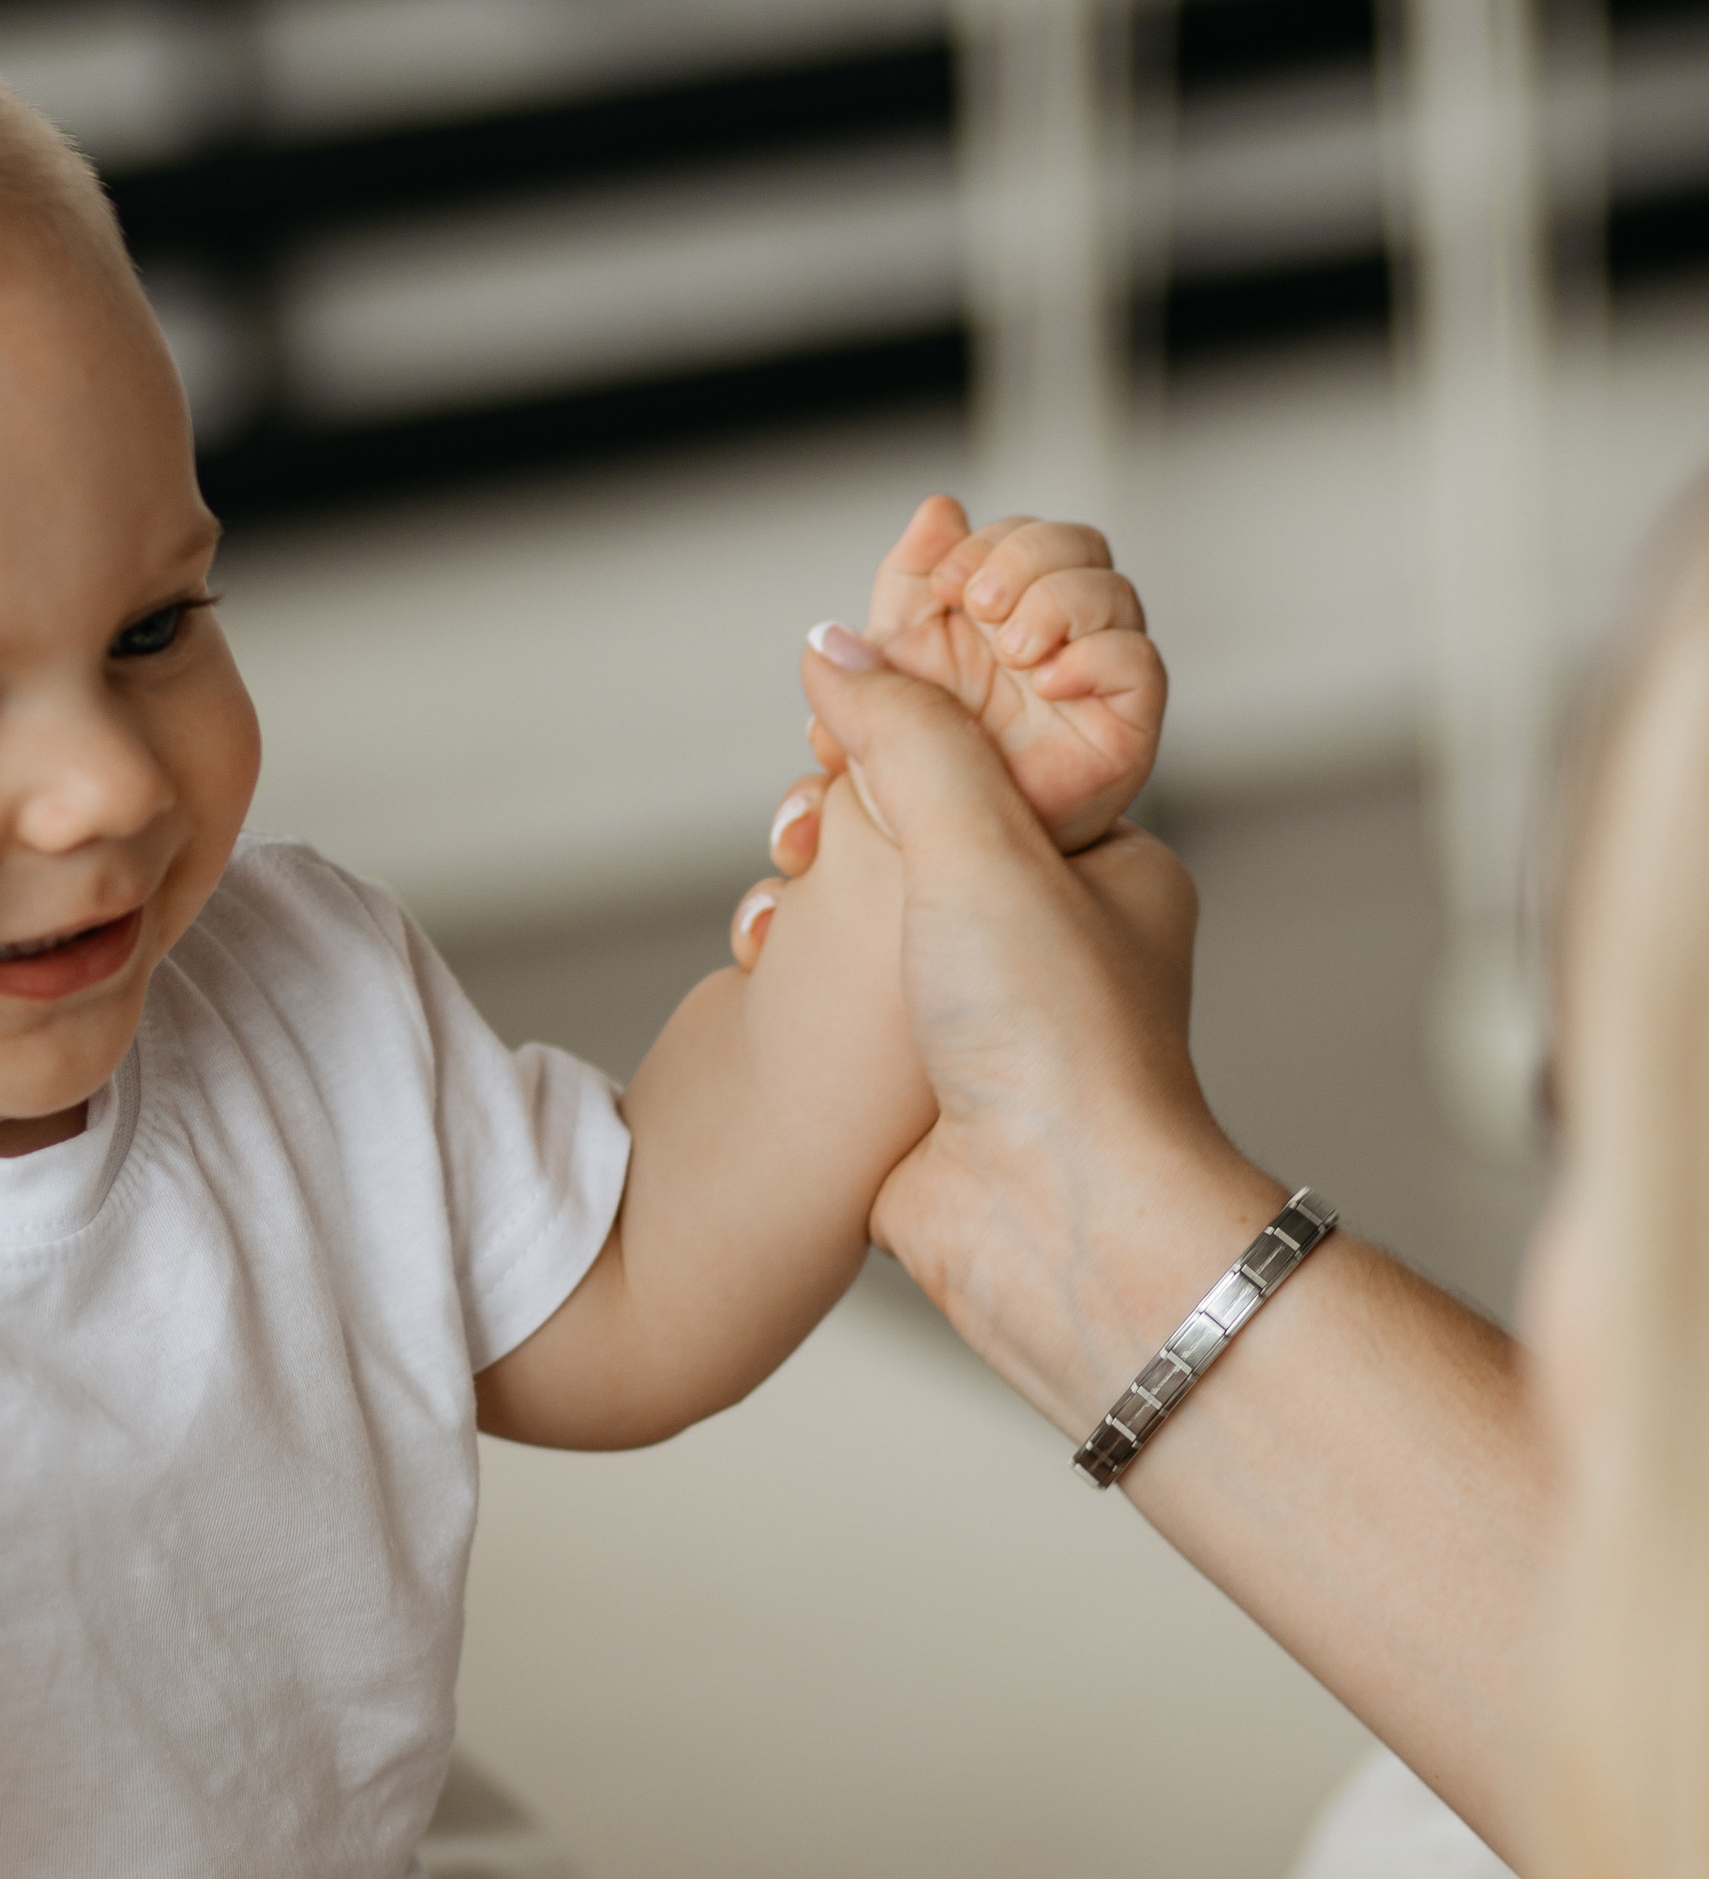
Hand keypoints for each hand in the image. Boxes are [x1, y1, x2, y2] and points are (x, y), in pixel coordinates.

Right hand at [743, 647, 1265, 1432]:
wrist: (1052, 1233)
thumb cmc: (1061, 1051)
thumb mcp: (979, 851)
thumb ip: (904, 737)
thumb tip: (836, 645)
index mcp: (1108, 862)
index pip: (999, 746)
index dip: (913, 716)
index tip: (842, 715)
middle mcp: (1052, 931)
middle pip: (914, 816)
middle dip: (840, 809)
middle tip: (807, 825)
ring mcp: (983, 1004)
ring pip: (862, 901)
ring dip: (806, 892)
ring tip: (786, 901)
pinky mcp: (920, 1069)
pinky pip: (835, 982)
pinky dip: (794, 965)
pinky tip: (771, 962)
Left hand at [845, 491, 1164, 854]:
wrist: (924, 860)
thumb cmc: (909, 770)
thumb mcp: (887, 659)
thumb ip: (907, 582)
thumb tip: (939, 509)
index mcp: (1000, 613)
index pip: (1025, 534)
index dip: (991, 540)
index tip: (946, 582)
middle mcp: (1055, 638)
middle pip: (1081, 544)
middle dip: (1027, 556)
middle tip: (982, 605)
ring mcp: (1092, 681)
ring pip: (1115, 591)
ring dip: (1057, 601)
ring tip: (1014, 651)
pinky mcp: (1125, 729)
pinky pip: (1141, 664)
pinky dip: (1096, 655)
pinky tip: (1049, 683)